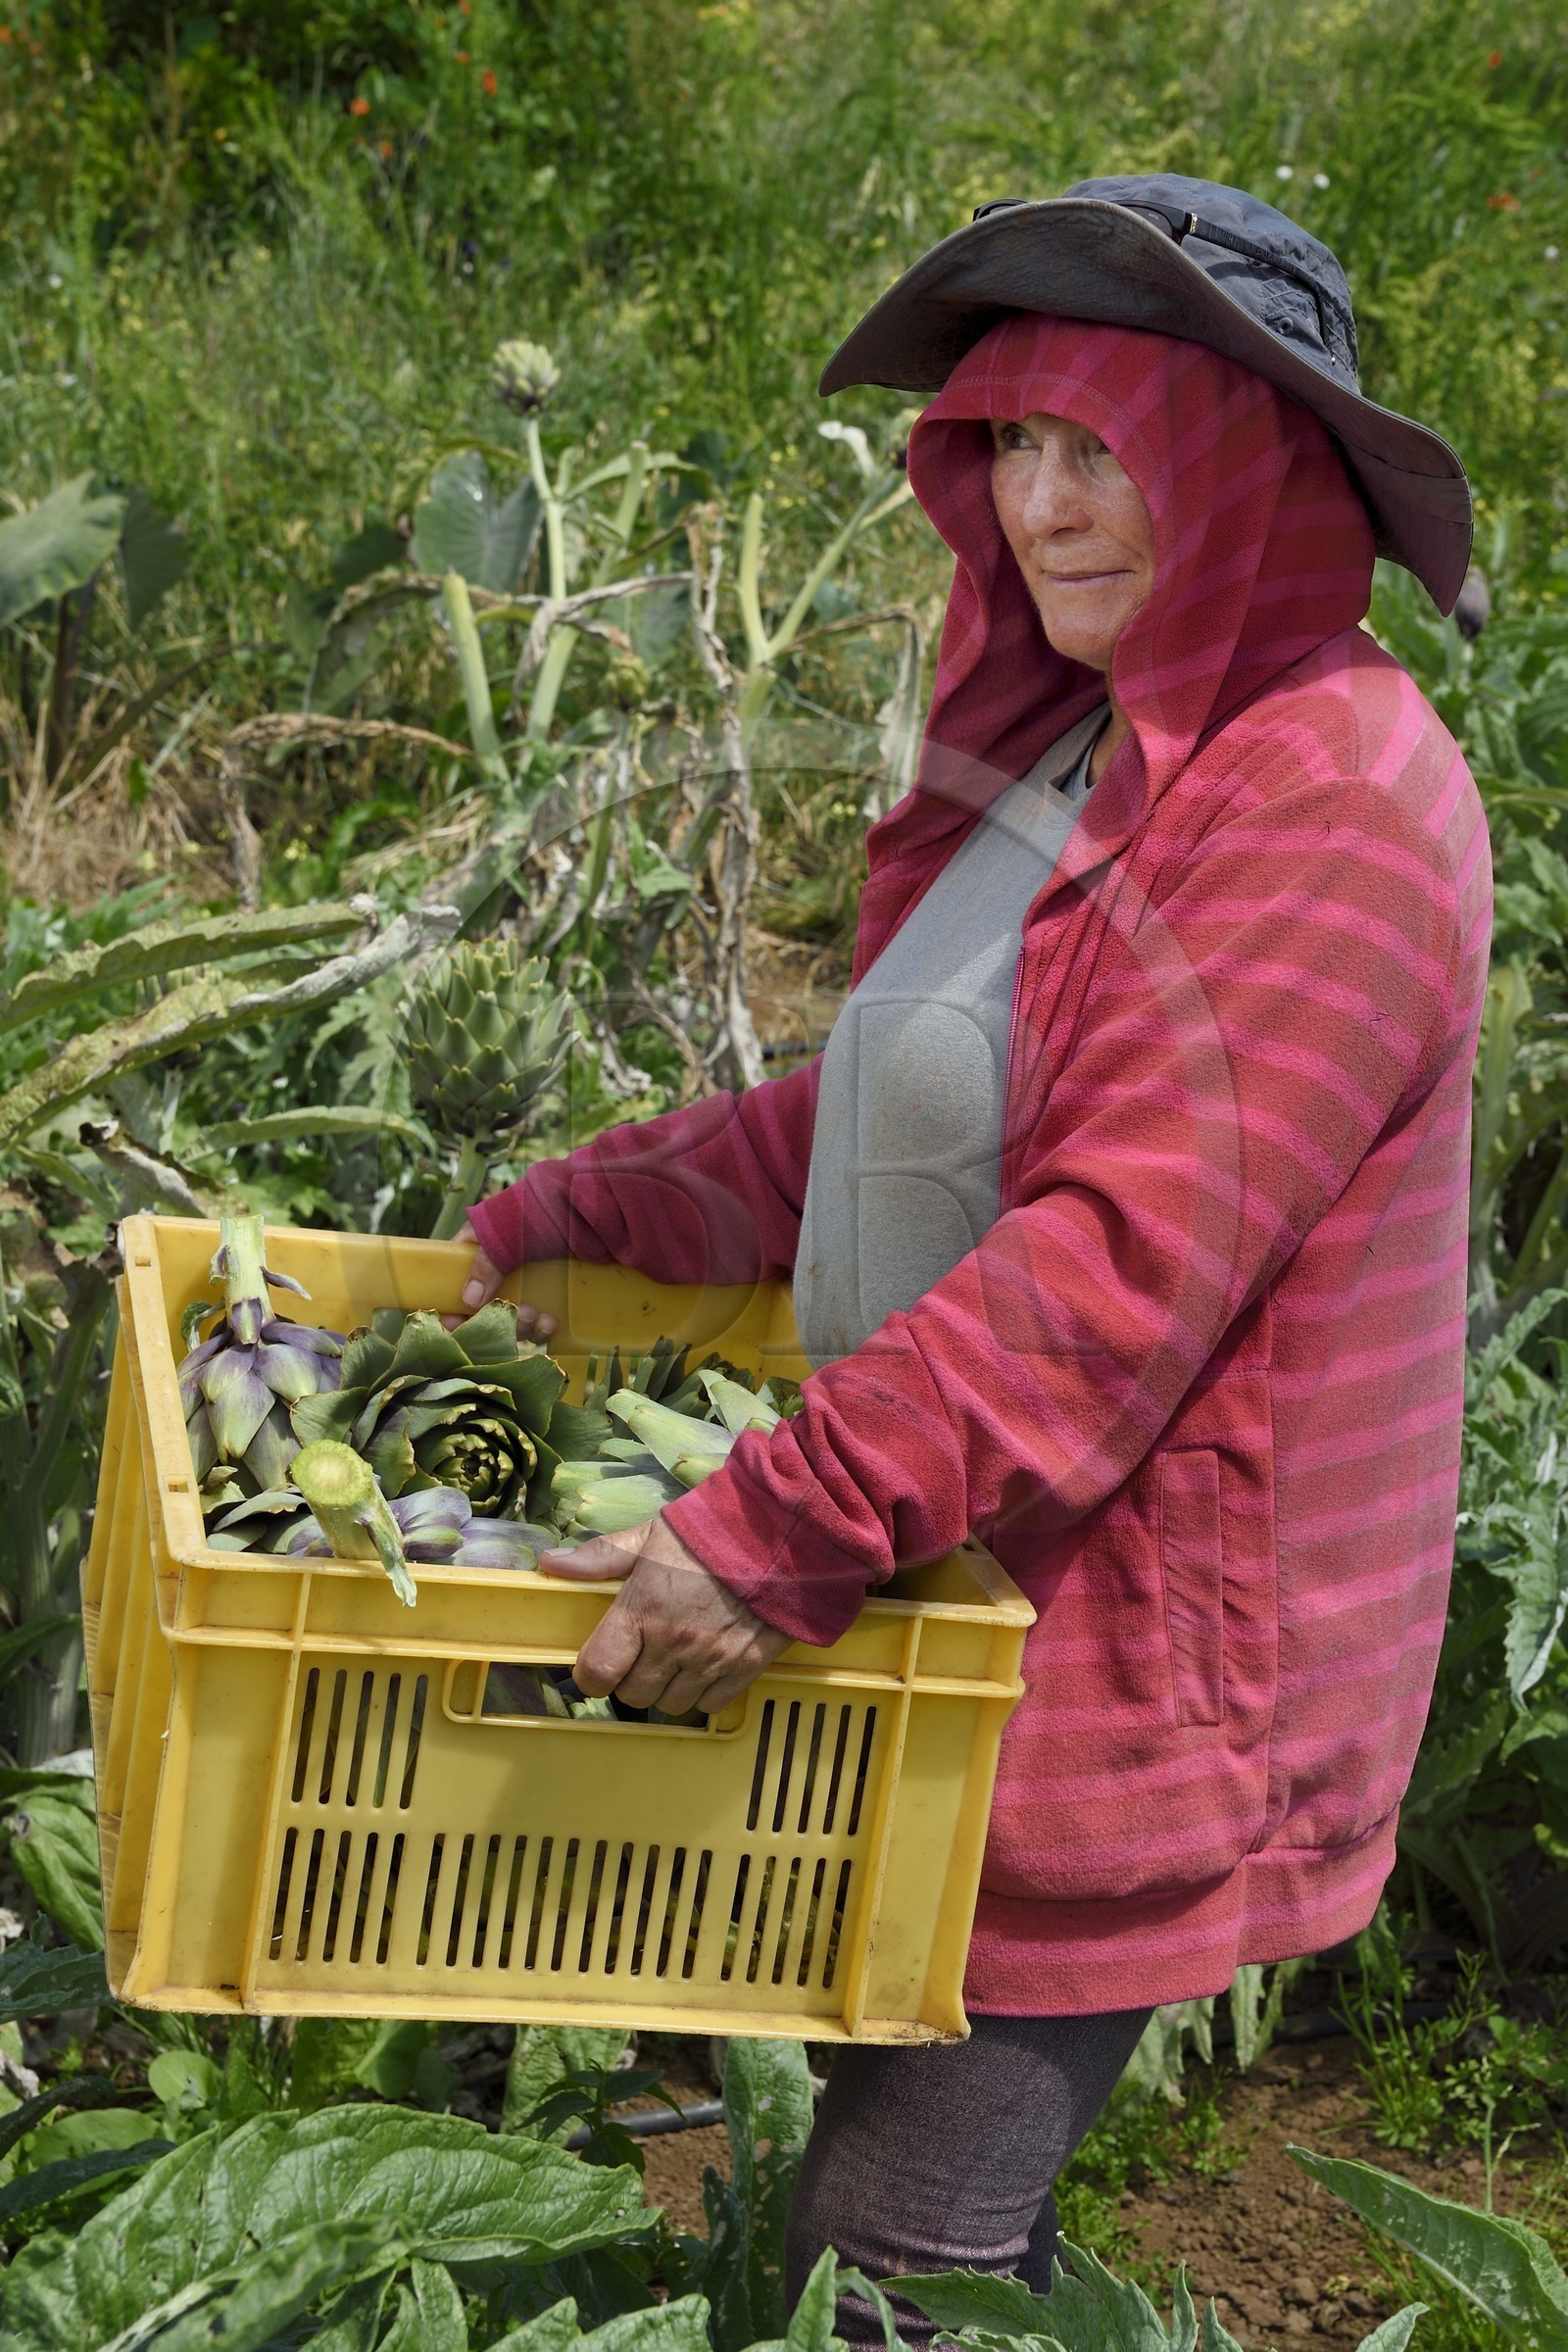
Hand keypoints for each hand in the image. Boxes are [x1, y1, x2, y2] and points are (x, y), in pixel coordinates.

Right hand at [444, 1220, 556, 1339]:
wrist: (595, 1206)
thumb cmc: (545, 1208)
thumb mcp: (510, 1231)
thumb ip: (487, 1263)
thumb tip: (469, 1301)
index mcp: (477, 1245)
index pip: (450, 1279)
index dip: (449, 1304)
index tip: (455, 1324)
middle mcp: (497, 1267)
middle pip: (481, 1308)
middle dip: (495, 1320)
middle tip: (517, 1317)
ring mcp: (523, 1282)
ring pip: (509, 1319)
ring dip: (520, 1327)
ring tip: (538, 1318)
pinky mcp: (549, 1295)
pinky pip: (535, 1322)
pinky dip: (540, 1329)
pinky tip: (551, 1323)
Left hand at [540, 1513, 791, 1713]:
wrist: (782, 1534)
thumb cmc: (711, 1531)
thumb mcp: (649, 1536)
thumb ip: (600, 1557)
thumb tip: (550, 1564)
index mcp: (643, 1609)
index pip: (598, 1670)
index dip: (591, 1673)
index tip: (597, 1664)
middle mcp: (673, 1642)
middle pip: (633, 1694)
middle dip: (631, 1678)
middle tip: (641, 1654)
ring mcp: (711, 1660)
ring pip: (671, 1704)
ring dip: (666, 1688)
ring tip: (675, 1660)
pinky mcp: (746, 1668)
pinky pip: (710, 1704)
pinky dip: (703, 1693)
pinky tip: (705, 1666)